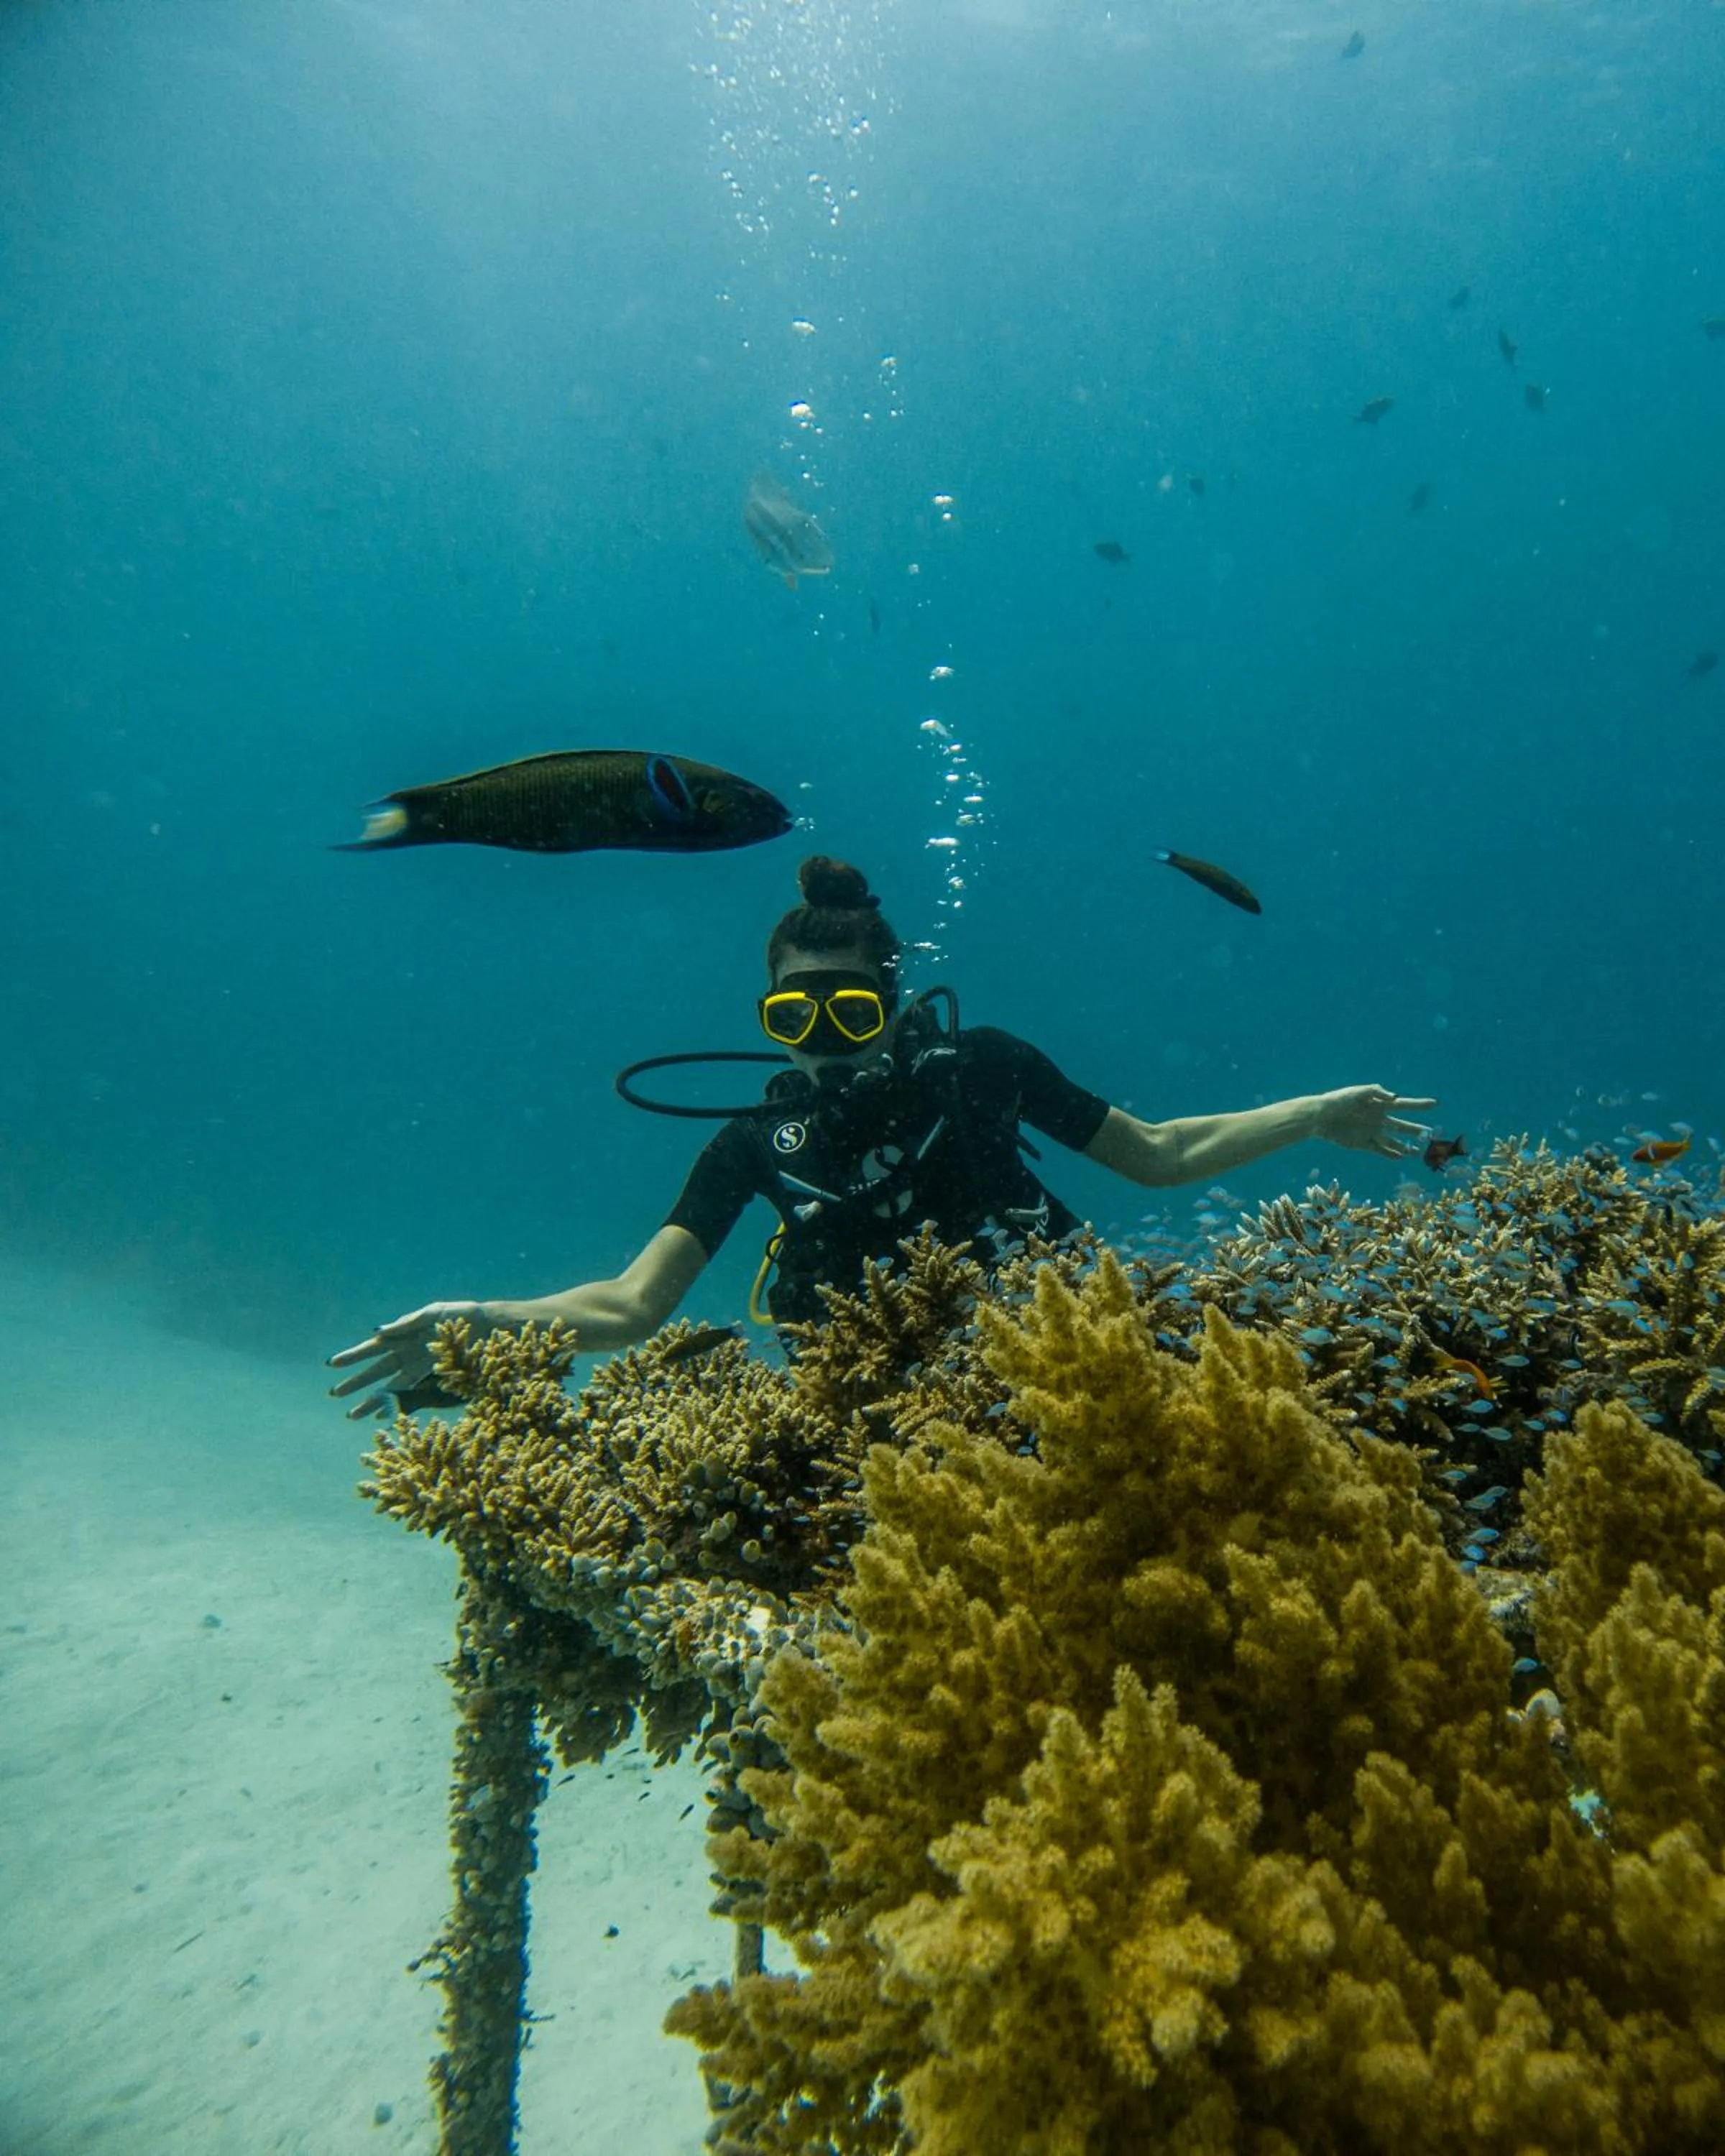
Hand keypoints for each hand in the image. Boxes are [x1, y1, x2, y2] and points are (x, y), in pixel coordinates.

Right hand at [327, 1300, 487, 1420]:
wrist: (489, 1328)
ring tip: (352, 1415)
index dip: (353, 1356)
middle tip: (335, 1394)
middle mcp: (409, 1354)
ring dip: (371, 1401)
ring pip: (390, 1387)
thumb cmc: (461, 1316)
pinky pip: (411, 1395)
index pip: (373, 1348)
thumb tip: (377, 1331)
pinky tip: (384, 1417)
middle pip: (377, 1371)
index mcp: (405, 1336)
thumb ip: (406, 1323)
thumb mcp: (433, 1313)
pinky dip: (396, 1406)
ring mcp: (420, 1369)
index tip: (332, 1364)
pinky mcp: (434, 1380)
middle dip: (356, 1383)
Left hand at [1313, 1085, 1437, 1159]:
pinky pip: (1380, 1150)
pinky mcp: (1363, 1143)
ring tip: (1418, 1152)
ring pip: (1394, 1141)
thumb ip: (1376, 1092)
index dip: (1420, 1105)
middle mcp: (1379, 1118)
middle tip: (1431, 1134)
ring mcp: (1372, 1132)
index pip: (1404, 1104)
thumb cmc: (1338, 1100)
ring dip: (1406, 1147)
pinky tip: (1400, 1158)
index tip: (1435, 1104)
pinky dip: (1390, 1154)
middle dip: (1417, 1130)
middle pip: (1403, 1126)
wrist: (1320, 1117)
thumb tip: (1395, 1097)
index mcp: (1380, 1104)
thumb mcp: (1357, 1092)